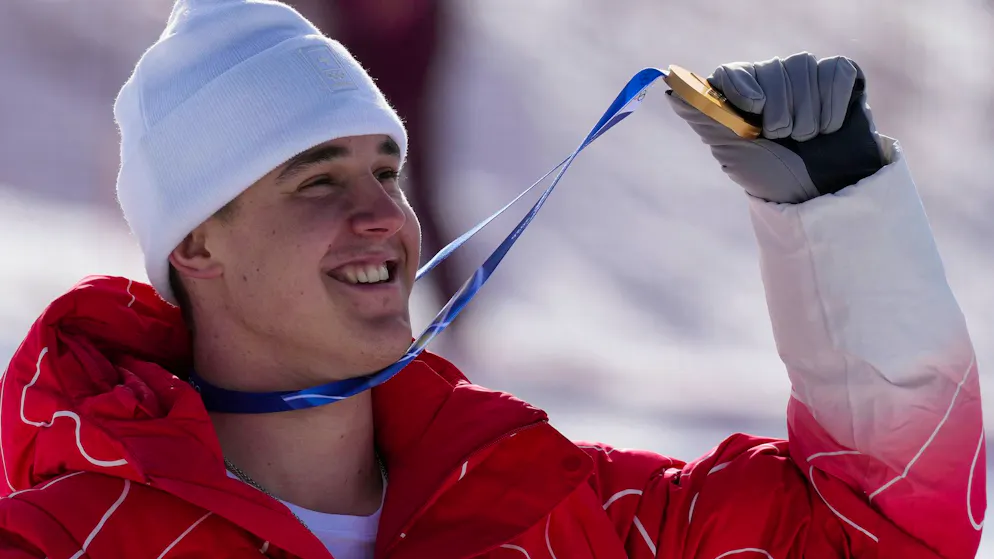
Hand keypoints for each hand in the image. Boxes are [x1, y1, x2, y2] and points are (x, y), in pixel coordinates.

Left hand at [667, 52, 883, 203]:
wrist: (822, 195)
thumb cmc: (773, 176)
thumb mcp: (733, 152)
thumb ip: (705, 117)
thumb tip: (671, 90)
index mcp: (740, 96)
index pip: (731, 72)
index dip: (743, 88)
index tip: (755, 112)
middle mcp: (771, 81)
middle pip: (772, 67)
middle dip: (780, 110)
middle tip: (784, 137)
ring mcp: (806, 78)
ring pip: (804, 65)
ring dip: (807, 111)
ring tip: (808, 138)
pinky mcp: (840, 79)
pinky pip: (836, 72)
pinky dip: (833, 103)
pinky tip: (830, 127)